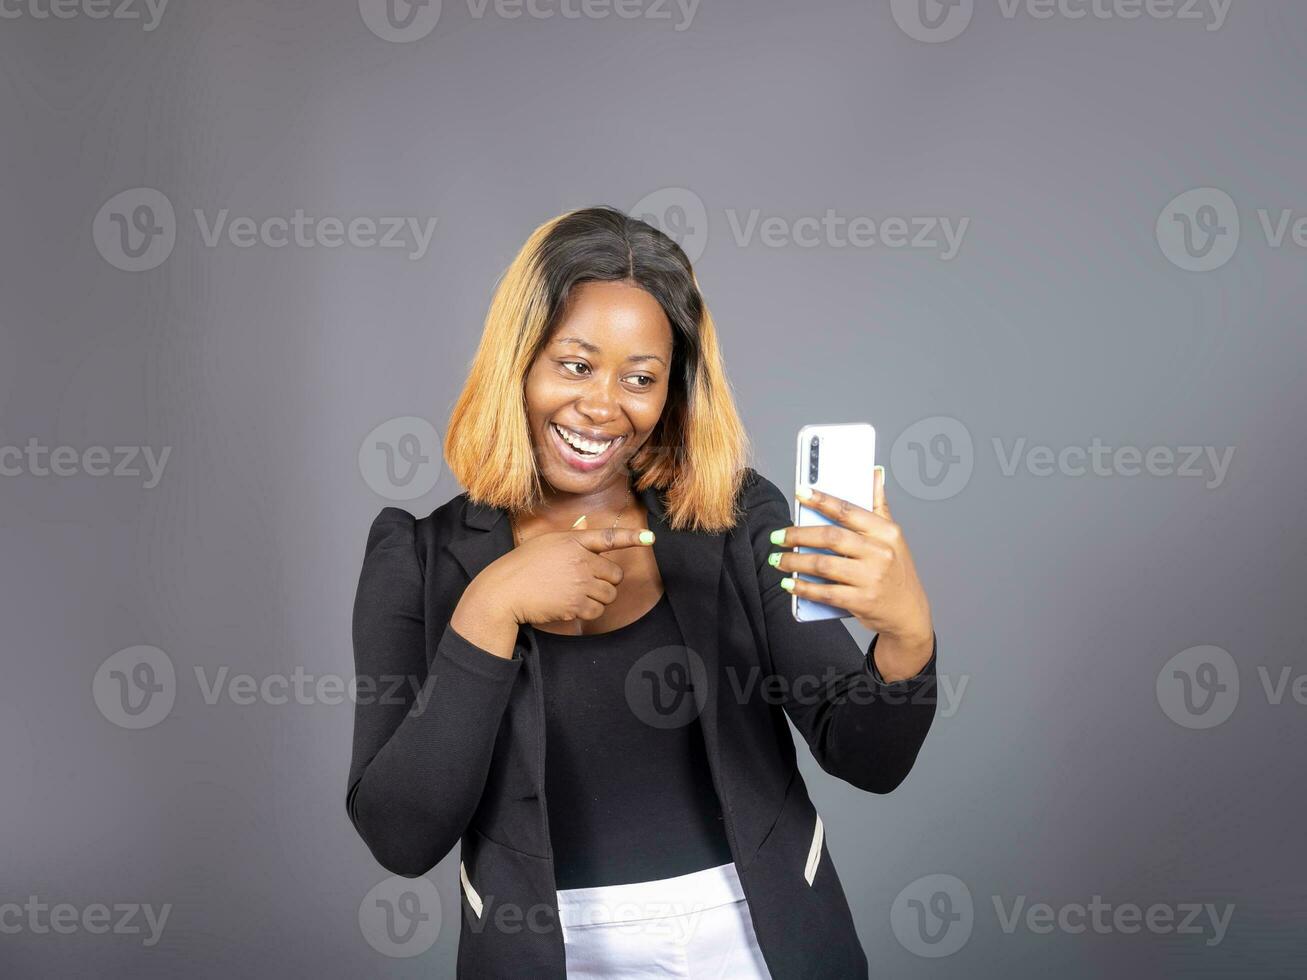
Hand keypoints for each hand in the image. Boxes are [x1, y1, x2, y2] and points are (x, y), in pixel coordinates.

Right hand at [471, 524, 654, 627]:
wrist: (504, 591)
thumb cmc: (522, 565)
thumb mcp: (546, 543)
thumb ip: (571, 537)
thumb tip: (585, 526)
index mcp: (573, 542)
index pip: (609, 538)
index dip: (632, 538)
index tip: (650, 538)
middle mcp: (580, 560)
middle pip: (615, 574)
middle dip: (606, 581)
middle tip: (587, 584)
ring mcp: (579, 583)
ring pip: (610, 594)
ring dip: (599, 598)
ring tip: (576, 595)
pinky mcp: (576, 604)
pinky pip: (598, 610)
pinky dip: (589, 611)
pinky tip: (571, 606)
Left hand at [769, 466, 933, 677]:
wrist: (909, 613)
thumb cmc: (896, 571)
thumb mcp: (894, 538)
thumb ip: (880, 506)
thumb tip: (874, 473)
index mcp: (886, 532)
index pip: (849, 511)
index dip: (822, 499)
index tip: (800, 491)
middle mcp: (880, 553)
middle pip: (830, 538)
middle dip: (798, 535)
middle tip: (777, 536)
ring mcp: (871, 579)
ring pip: (823, 565)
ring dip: (794, 563)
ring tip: (778, 560)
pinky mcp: (862, 601)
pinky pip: (825, 593)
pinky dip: (803, 588)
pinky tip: (789, 584)